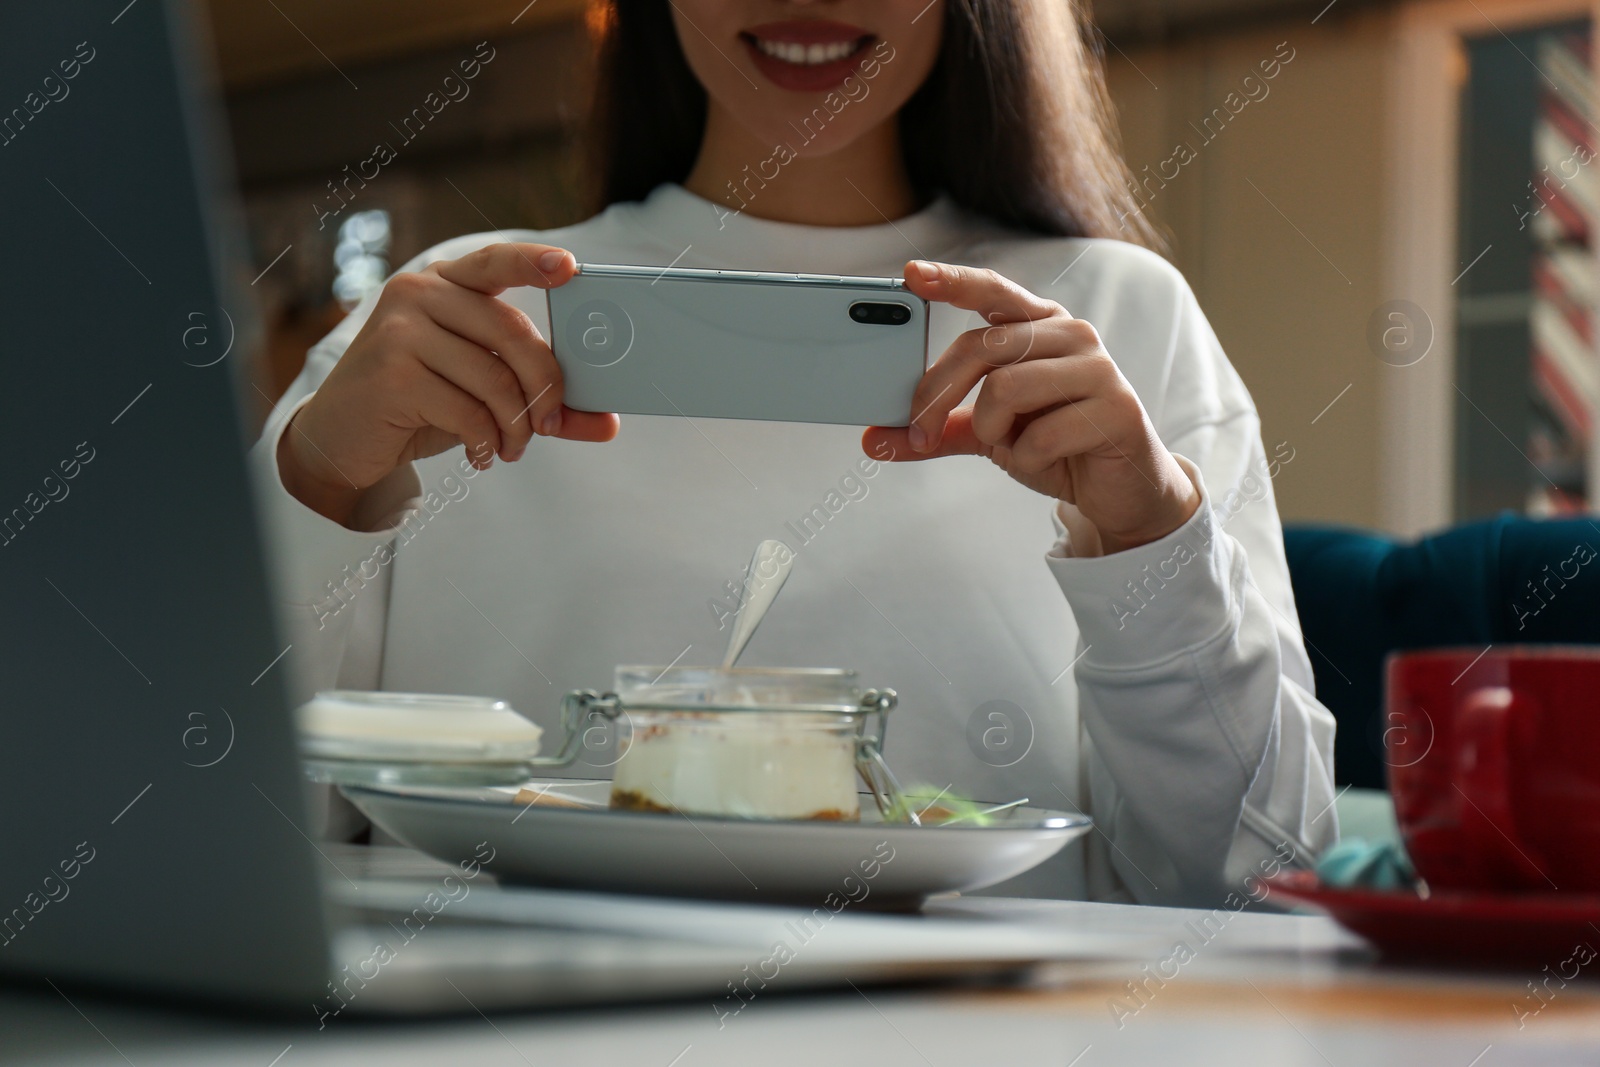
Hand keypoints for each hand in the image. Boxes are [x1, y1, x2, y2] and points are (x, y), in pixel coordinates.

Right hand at [277, 243, 617, 525]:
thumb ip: (540, 400)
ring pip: (494, 379)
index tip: (571, 268)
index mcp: (444, 284)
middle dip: (545, 388)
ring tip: (510, 448)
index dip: (534, 262)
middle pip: (513, 333)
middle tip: (549, 424)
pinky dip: (486, 441)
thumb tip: (606, 424)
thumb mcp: (480, 392)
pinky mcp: (391, 374)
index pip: (495, 262)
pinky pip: (467, 411)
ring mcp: (399, 330)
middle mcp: (418, 294)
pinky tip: (481, 454)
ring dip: (515, 427)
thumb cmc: (417, 404)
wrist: (340, 439)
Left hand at [863, 260, 1199, 553]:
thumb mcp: (988, 433)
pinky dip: (1027, 459)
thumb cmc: (1055, 444)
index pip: (992, 289)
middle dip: (938, 395)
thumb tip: (873, 440)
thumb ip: (937, 429)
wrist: (1118, 488)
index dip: (953, 280)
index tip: (911, 275)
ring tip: (1011, 445)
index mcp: (1038, 325)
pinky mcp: (1117, 409)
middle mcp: (1070, 334)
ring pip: (1006, 387)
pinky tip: (1047, 460)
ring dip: (992, 430)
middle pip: (982, 346)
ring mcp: (1098, 368)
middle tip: (917, 433)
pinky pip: (1040, 435)